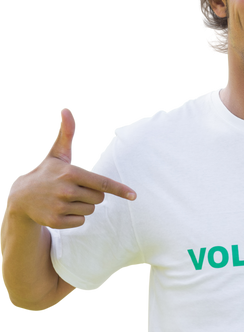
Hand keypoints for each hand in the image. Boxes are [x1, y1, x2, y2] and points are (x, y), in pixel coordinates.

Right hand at [7, 106, 136, 228]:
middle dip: (92, 194)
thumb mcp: (58, 154)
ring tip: (66, 199)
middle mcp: (65, 190)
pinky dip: (75, 217)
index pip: (102, 183)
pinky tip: (61, 210)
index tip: (134, 195)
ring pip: (90, 210)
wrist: (21, 197)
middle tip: (75, 189)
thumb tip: (67, 109)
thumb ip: (66, 134)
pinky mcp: (56, 222)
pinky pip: (81, 222)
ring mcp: (60, 207)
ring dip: (83, 206)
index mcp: (70, 173)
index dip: (119, 189)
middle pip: (99, 198)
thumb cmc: (47, 173)